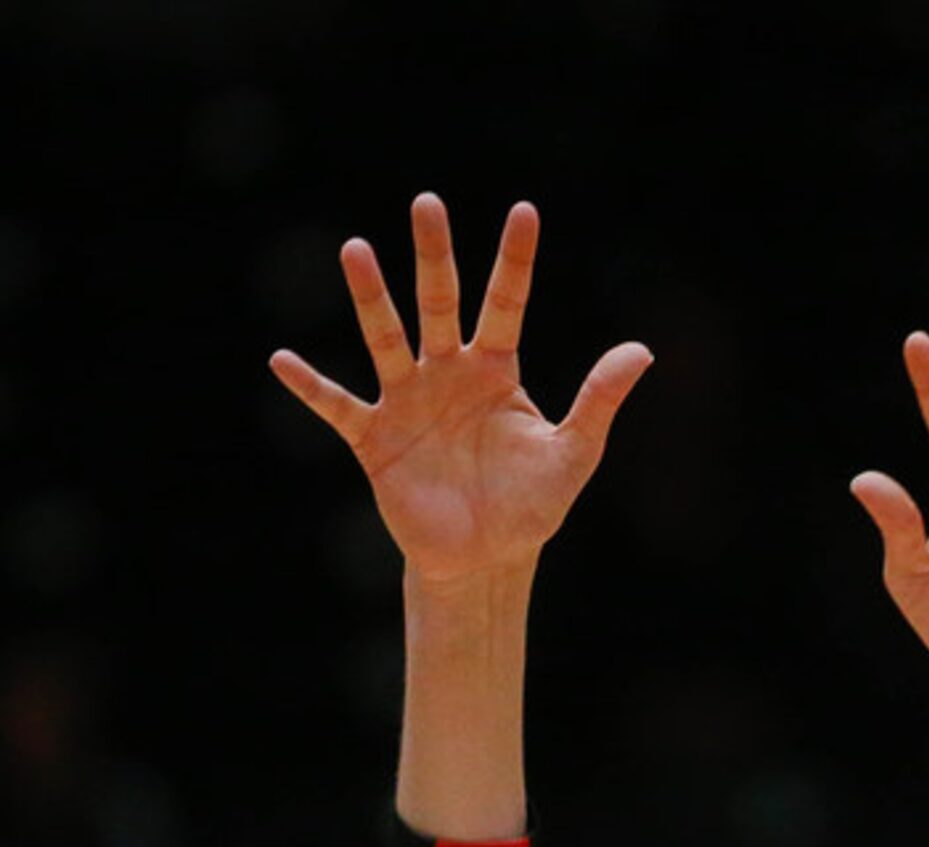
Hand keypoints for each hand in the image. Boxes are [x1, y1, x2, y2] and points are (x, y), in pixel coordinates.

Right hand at [270, 194, 650, 581]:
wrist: (487, 558)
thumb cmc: (532, 505)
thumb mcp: (573, 453)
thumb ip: (599, 400)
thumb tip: (642, 350)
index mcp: (496, 371)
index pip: (507, 303)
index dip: (515, 260)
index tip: (524, 211)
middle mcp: (447, 374)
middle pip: (440, 303)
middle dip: (434, 256)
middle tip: (428, 202)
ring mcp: (407, 401)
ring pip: (387, 338)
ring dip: (371, 298)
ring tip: (356, 250)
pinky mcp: (375, 438)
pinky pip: (338, 406)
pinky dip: (311, 387)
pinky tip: (283, 360)